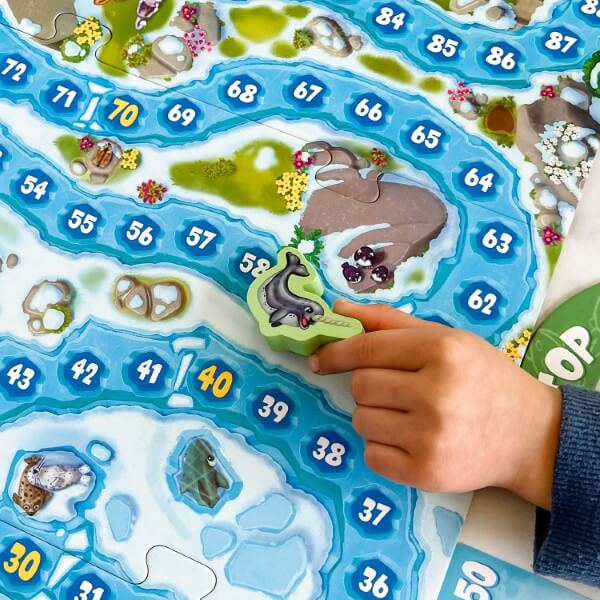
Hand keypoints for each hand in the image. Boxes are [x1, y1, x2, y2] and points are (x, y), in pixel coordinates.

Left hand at [309, 301, 561, 508]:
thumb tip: (338, 310)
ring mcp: (431, 437)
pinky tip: (411, 440)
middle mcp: (436, 393)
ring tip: (409, 415)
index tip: (319, 359)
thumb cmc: (483, 377)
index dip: (336, 353)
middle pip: (360, 385)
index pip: (367, 348)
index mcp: (441, 351)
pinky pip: (371, 454)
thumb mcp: (446, 338)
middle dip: (369, 385)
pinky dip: (382, 447)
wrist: (528, 435)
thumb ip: (389, 321)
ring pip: (361, 419)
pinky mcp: (426, 473)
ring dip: (375, 416)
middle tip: (399, 389)